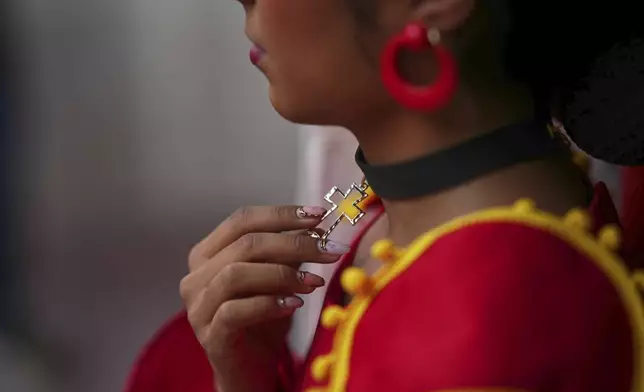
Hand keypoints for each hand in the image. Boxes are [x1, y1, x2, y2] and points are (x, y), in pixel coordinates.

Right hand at [179, 206, 349, 391]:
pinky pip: (235, 311)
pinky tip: (295, 304)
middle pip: (244, 244)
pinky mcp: (210, 335)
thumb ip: (288, 251)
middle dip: (294, 243)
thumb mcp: (278, 277)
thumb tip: (315, 225)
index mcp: (208, 254)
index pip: (242, 220)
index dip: (281, 214)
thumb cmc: (263, 319)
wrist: (250, 369)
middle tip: (331, 249)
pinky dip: (269, 303)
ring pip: (236, 274)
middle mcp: (196, 277)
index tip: (320, 216)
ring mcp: (198, 307)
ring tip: (315, 282)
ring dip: (283, 274)